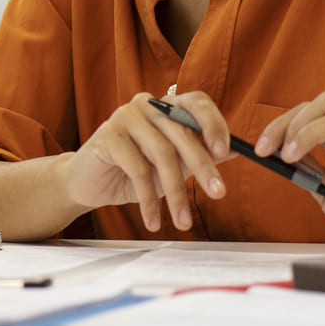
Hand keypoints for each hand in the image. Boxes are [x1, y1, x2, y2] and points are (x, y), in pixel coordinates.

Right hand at [62, 91, 234, 231]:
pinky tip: (153, 220)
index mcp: (165, 106)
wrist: (90, 184)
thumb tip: (234, 152)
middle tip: (219, 193)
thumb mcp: (172, 165)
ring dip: (176, 193)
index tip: (226, 151)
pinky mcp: (108, 135)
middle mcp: (146, 104)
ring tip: (182, 222)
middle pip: (181, 132)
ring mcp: (125, 116)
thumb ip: (198, 156)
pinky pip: (137, 169)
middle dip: (203, 166)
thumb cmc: (132, 172)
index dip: (214, 123)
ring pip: (162, 154)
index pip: (196, 103)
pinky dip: (149, 200)